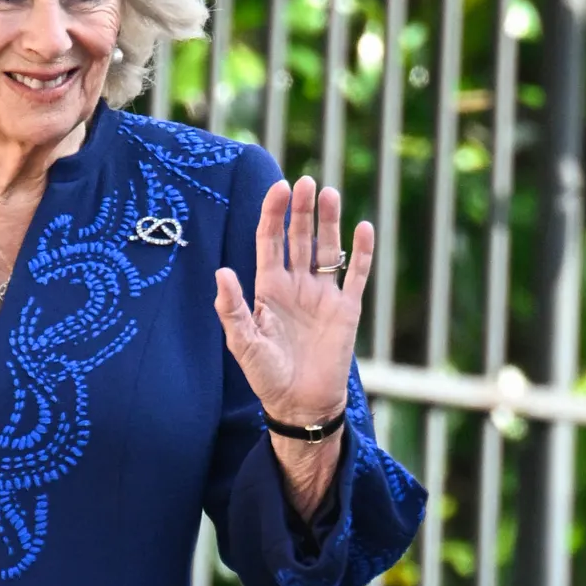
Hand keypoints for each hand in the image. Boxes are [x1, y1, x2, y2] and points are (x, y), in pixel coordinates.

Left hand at [215, 175, 374, 428]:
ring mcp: (323, 295)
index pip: (271, 241)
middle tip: (306, 182)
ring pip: (328, 249)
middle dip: (302, 210)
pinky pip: (356, 274)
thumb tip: (221, 272)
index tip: (278, 188)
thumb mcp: (243, 343)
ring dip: (329, 222)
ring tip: (330, 194)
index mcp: (269, 288)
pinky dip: (361, 252)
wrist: (301, 403)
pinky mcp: (347, 309)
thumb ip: (233, 308)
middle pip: (300, 238)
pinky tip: (363, 228)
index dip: (273, 214)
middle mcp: (297, 285)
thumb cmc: (267, 375)